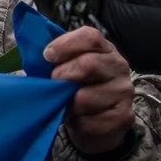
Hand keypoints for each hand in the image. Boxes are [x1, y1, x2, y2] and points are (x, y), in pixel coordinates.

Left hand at [44, 26, 134, 155]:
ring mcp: (124, 92)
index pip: (90, 37)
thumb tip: (36, 54)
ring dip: (68, 104)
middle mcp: (119, 66)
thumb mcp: (66, 66)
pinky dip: (77, 123)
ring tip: (66, 104)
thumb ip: (55, 57)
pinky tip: (79, 119)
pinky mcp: (124, 117)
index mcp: (104, 48)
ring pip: (85, 98)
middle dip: (63, 75)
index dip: (65, 45)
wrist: (94, 122)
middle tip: (53, 82)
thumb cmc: (74, 87)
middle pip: (88, 64)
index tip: (47, 56)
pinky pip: (90, 122)